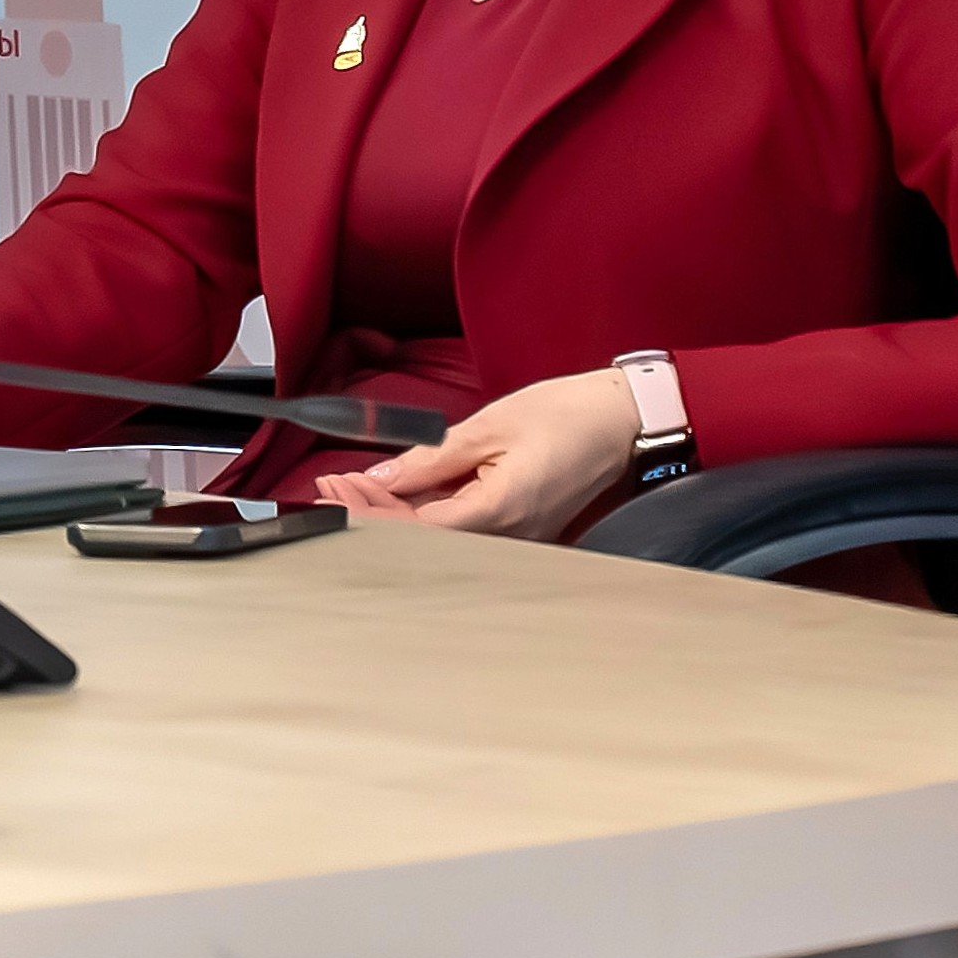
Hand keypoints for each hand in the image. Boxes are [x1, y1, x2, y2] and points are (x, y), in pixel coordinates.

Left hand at [311, 369, 642, 540]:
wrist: (626, 421)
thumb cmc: (568, 416)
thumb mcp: (488, 426)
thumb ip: (430, 456)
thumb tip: (382, 475)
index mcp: (501, 512)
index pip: (414, 530)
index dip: (366, 513)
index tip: (332, 491)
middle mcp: (510, 537)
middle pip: (422, 541)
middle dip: (370, 513)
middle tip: (331, 486)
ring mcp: (518, 538)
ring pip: (440, 539)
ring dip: (393, 514)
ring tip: (354, 485)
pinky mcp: (521, 528)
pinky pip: (463, 530)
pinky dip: (424, 513)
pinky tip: (399, 492)